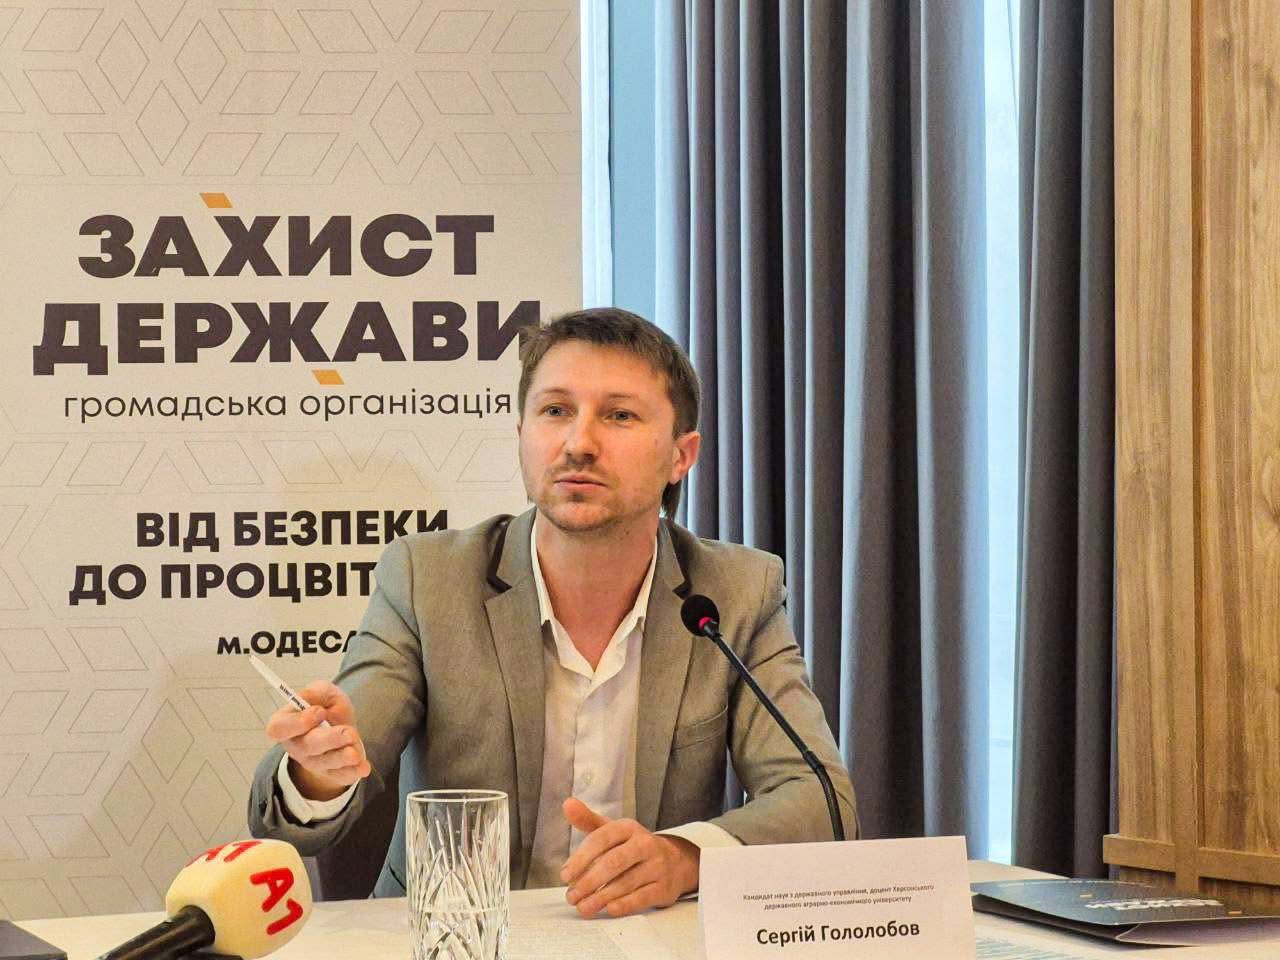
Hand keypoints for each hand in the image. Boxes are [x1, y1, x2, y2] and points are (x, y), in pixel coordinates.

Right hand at [264, 680, 370, 800]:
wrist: (342, 727)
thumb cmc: (326, 708)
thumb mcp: (321, 692)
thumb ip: (315, 692)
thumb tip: (311, 701)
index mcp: (286, 724)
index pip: (279, 728)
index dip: (297, 723)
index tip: (320, 711)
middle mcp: (296, 746)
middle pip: (307, 746)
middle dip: (329, 739)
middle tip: (348, 732)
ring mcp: (313, 762)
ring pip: (325, 763)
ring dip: (342, 757)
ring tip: (355, 753)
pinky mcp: (331, 773)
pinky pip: (340, 775)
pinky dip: (353, 772)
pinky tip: (363, 767)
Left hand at [559, 798, 699, 917]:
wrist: (675, 862)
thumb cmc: (633, 847)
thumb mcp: (613, 831)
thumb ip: (588, 820)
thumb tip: (567, 804)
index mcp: (628, 827)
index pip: (601, 839)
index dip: (581, 858)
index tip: (565, 875)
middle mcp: (645, 844)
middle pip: (614, 862)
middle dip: (589, 881)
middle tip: (571, 896)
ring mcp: (657, 866)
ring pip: (626, 882)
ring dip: (601, 897)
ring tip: (583, 907)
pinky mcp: (663, 887)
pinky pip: (642, 898)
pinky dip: (624, 905)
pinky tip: (609, 909)